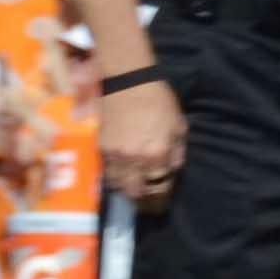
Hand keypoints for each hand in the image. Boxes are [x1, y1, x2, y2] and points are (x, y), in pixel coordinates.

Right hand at [101, 78, 185, 206]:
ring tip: (133, 183)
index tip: (163, 188)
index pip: (160, 185)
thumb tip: (171, 170)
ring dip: (126, 186)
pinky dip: (115, 175)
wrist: (128, 84)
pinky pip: (107, 171)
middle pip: (135, 191)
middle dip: (143, 194)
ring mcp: (114, 155)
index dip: (163, 189)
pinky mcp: (101, 148)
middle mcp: (134, 160)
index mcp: (157, 155)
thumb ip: (177, 153)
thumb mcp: (179, 128)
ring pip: (118, 184)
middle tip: (147, 190)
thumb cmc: (159, 103)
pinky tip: (122, 171)